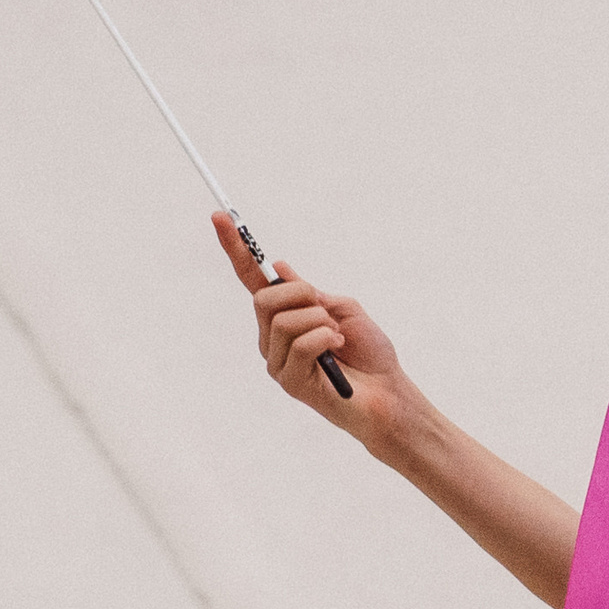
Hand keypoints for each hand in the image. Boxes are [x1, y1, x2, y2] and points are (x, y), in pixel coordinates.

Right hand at [211, 213, 417, 441]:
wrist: (388, 392)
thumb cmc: (369, 354)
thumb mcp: (344, 309)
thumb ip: (312, 293)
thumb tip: (280, 268)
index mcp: (284, 318)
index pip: (252, 280)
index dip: (237, 249)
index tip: (220, 217)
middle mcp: (272, 339)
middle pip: (264, 299)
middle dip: (302, 295)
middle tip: (327, 310)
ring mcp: (278, 362)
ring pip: (284, 322)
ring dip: (320, 322)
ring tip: (338, 338)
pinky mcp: (290, 382)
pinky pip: (301, 344)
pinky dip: (326, 340)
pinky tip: (338, 351)